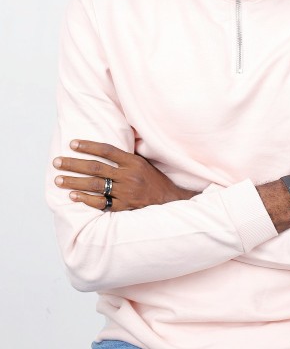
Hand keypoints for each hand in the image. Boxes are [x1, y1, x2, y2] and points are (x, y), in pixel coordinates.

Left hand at [53, 139, 195, 211]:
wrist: (169, 201)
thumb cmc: (153, 180)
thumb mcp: (143, 163)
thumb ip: (126, 157)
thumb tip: (107, 146)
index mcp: (133, 161)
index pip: (107, 150)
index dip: (89, 146)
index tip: (72, 144)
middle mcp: (128, 175)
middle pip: (96, 168)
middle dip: (74, 164)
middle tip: (57, 162)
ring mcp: (126, 192)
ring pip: (95, 185)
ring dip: (74, 182)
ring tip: (58, 179)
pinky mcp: (124, 207)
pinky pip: (101, 203)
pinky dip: (86, 199)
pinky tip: (73, 196)